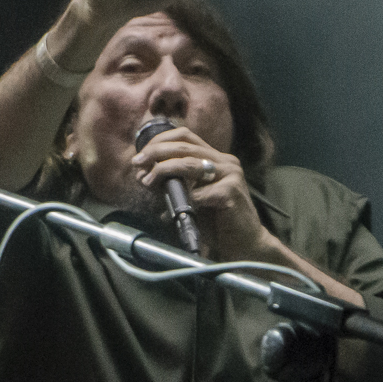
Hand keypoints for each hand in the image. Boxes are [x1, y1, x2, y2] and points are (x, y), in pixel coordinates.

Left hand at [130, 123, 267, 260]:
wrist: (244, 244)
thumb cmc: (216, 222)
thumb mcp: (188, 199)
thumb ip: (171, 185)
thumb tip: (143, 175)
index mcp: (215, 159)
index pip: (185, 137)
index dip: (160, 142)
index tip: (141, 156)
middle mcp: (225, 162)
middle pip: (185, 146)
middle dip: (156, 152)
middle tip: (138, 163)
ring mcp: (231, 175)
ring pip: (191, 164)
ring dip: (164, 170)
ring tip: (148, 181)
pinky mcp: (232, 192)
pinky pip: (200, 192)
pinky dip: (183, 199)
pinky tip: (174, 209)